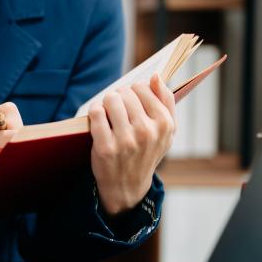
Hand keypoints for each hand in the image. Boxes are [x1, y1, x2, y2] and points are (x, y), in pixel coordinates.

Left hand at [88, 73, 175, 216]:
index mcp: (164, 124)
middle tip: (117, 108)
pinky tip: (98, 117)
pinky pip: (96, 113)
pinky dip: (94, 111)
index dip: (132, 91)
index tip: (130, 101)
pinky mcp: (105, 147)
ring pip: (110, 100)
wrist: (128, 185)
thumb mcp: (166, 131)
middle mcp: (147, 132)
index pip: (143, 88)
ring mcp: (126, 141)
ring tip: (107, 111)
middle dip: (119, 97)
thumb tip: (155, 76)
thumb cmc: (147, 152)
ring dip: (106, 102)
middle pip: (125, 93)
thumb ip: (166, 101)